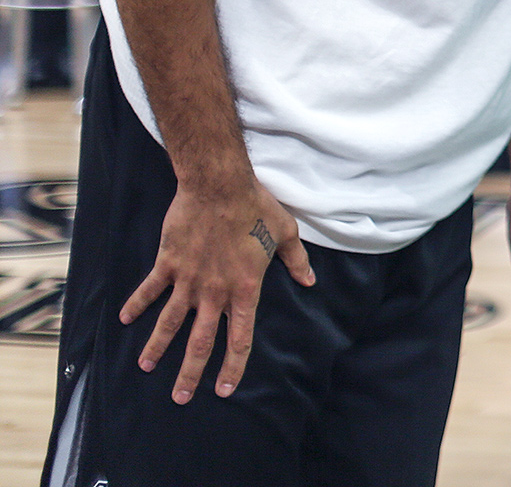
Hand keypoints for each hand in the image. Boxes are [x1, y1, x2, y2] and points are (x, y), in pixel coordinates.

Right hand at [120, 179, 312, 401]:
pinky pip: (149, 290)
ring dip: (157, 347)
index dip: (233, 365)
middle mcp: (215, 292)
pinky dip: (136, 304)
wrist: (220, 187)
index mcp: (245, 289)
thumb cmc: (256, 208)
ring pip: (169, 323)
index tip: (224, 389)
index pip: (240, 337)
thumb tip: (310, 281)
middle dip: (189, 373)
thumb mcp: (286, 233)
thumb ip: (296, 262)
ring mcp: (189, 280)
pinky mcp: (168, 264)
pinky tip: (124, 319)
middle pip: (201, 341)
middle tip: (180, 398)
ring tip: (145, 367)